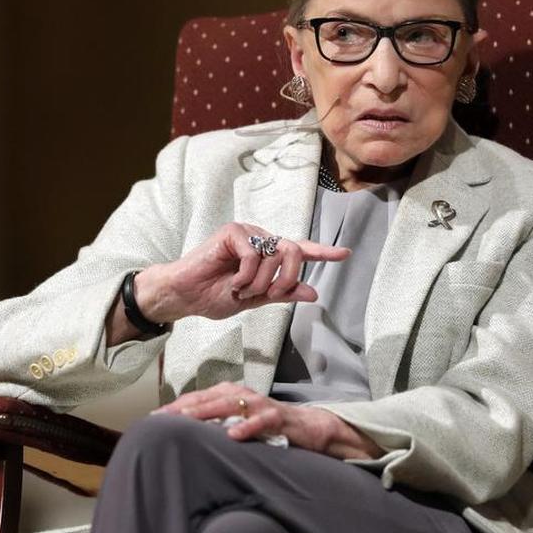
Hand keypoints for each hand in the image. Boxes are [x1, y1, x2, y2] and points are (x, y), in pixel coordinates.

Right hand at [135, 222, 349, 321]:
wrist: (187, 296)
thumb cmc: (215, 295)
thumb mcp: (256, 299)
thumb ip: (283, 294)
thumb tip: (313, 293)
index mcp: (268, 256)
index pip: (300, 251)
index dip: (323, 252)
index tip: (345, 253)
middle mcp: (261, 240)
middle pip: (294, 252)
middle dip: (287, 280)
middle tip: (268, 295)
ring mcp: (248, 234)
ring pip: (276, 255)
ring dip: (261, 283)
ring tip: (241, 290)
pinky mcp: (233, 232)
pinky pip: (254, 254)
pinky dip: (246, 276)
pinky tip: (233, 282)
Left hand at [152, 382, 383, 459]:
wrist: (310, 427)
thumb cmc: (269, 424)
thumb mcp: (238, 421)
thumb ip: (217, 421)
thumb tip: (185, 430)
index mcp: (232, 393)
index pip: (199, 397)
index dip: (176, 406)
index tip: (153, 416)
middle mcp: (244, 394)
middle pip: (209, 398)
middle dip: (184, 407)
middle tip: (162, 417)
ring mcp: (261, 405)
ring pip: (231, 405)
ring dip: (208, 412)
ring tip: (187, 420)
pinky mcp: (279, 418)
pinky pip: (261, 421)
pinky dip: (247, 427)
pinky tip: (233, 435)